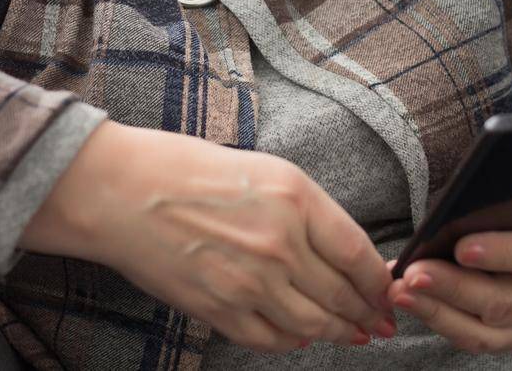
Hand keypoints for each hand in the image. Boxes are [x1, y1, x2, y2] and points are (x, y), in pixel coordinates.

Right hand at [22, 120, 396, 353]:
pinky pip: (271, 339)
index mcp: (295, 197)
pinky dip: (292, 342)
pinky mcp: (221, 310)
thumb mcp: (263, 170)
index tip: (391, 290)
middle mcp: (280, 243)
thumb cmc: (185, 169)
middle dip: (368, 313)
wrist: (120, 192)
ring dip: (339, 332)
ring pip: (313, 323)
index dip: (380, 280)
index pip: (358, 252)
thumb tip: (342, 249)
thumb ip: (306, 211)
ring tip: (354, 334)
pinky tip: (301, 338)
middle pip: (342, 294)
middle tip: (383, 321)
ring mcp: (251, 282)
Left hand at [383, 208, 511, 353]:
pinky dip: (439, 321)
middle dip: (452, 287)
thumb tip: (443, 223)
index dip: (501, 253)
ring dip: (436, 311)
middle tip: (413, 274)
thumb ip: (495, 213)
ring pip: (484, 330)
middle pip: (503, 301)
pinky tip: (412, 304)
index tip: (460, 247)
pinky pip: (474, 340)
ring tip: (400, 292)